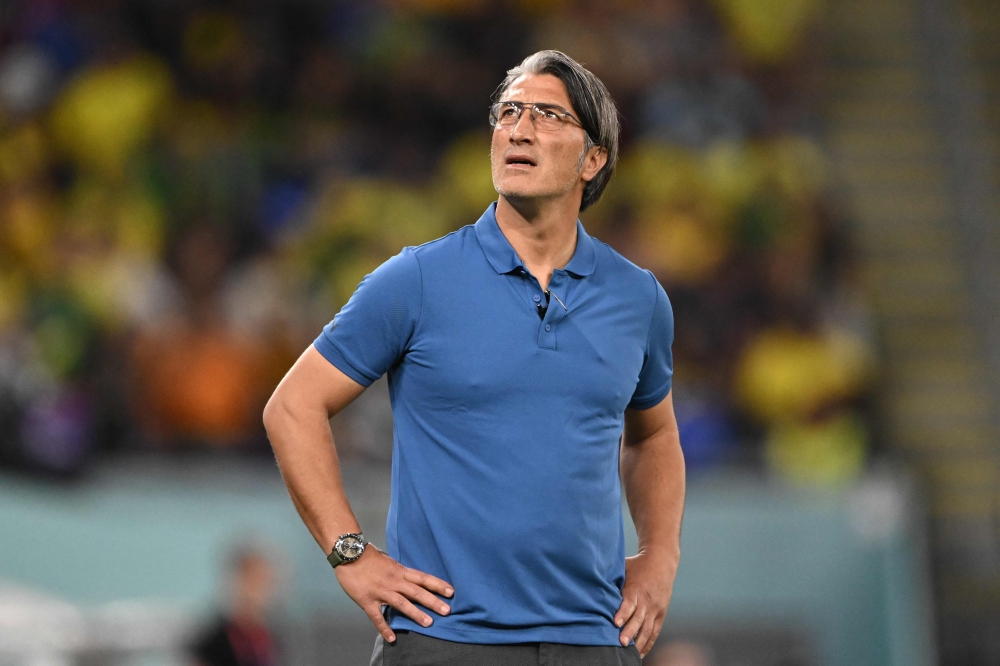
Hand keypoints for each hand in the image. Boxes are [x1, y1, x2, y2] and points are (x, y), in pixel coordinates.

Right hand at [335, 545, 453, 641]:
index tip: (451, 591)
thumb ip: (399, 571)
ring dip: (416, 614)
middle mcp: (394, 581)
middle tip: (447, 610)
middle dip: (432, 601)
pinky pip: (377, 617)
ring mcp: (381, 591)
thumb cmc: (368, 556)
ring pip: (402, 603)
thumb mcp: (388, 560)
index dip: (437, 584)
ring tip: (429, 623)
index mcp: (400, 571)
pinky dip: (384, 628)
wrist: (349, 554)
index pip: (423, 578)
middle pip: (417, 591)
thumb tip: (409, 577)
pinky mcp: (367, 600)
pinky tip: (392, 638)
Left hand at [613, 550, 676, 657]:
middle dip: (630, 632)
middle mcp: (646, 601)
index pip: (629, 603)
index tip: (615, 623)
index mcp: (635, 589)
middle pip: (638, 619)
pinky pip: (655, 631)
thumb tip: (590, 584)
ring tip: (631, 654)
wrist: (661, 562)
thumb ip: (612, 580)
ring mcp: (655, 609)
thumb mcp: (624, 568)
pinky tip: (640, 653)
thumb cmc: (637, 565)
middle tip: (622, 643)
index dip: (622, 613)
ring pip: (647, 628)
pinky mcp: (661, 614)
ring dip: (639, 641)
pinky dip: (648, 643)